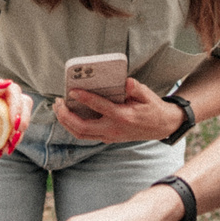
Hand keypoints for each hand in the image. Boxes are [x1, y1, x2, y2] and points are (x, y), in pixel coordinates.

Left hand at [0, 76, 37, 147]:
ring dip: (15, 137)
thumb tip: (6, 84)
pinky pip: (2, 136)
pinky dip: (4, 145)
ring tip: (5, 150)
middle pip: (20, 107)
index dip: (19, 108)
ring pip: (14, 123)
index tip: (14, 124)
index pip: (15, 93)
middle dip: (22, 123)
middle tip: (14, 139)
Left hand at [53, 77, 179, 143]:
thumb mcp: (148, 96)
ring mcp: (109, 137)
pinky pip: (85, 135)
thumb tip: (126, 81)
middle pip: (83, 128)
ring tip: (58, 108)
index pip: (100, 108)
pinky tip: (67, 115)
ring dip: (66, 123)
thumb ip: (137, 89)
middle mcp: (114, 130)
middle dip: (66, 116)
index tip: (72, 90)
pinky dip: (73, 126)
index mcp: (124, 117)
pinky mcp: (107, 138)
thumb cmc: (153, 108)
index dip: (85, 99)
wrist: (162, 126)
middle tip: (58, 102)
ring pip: (81, 134)